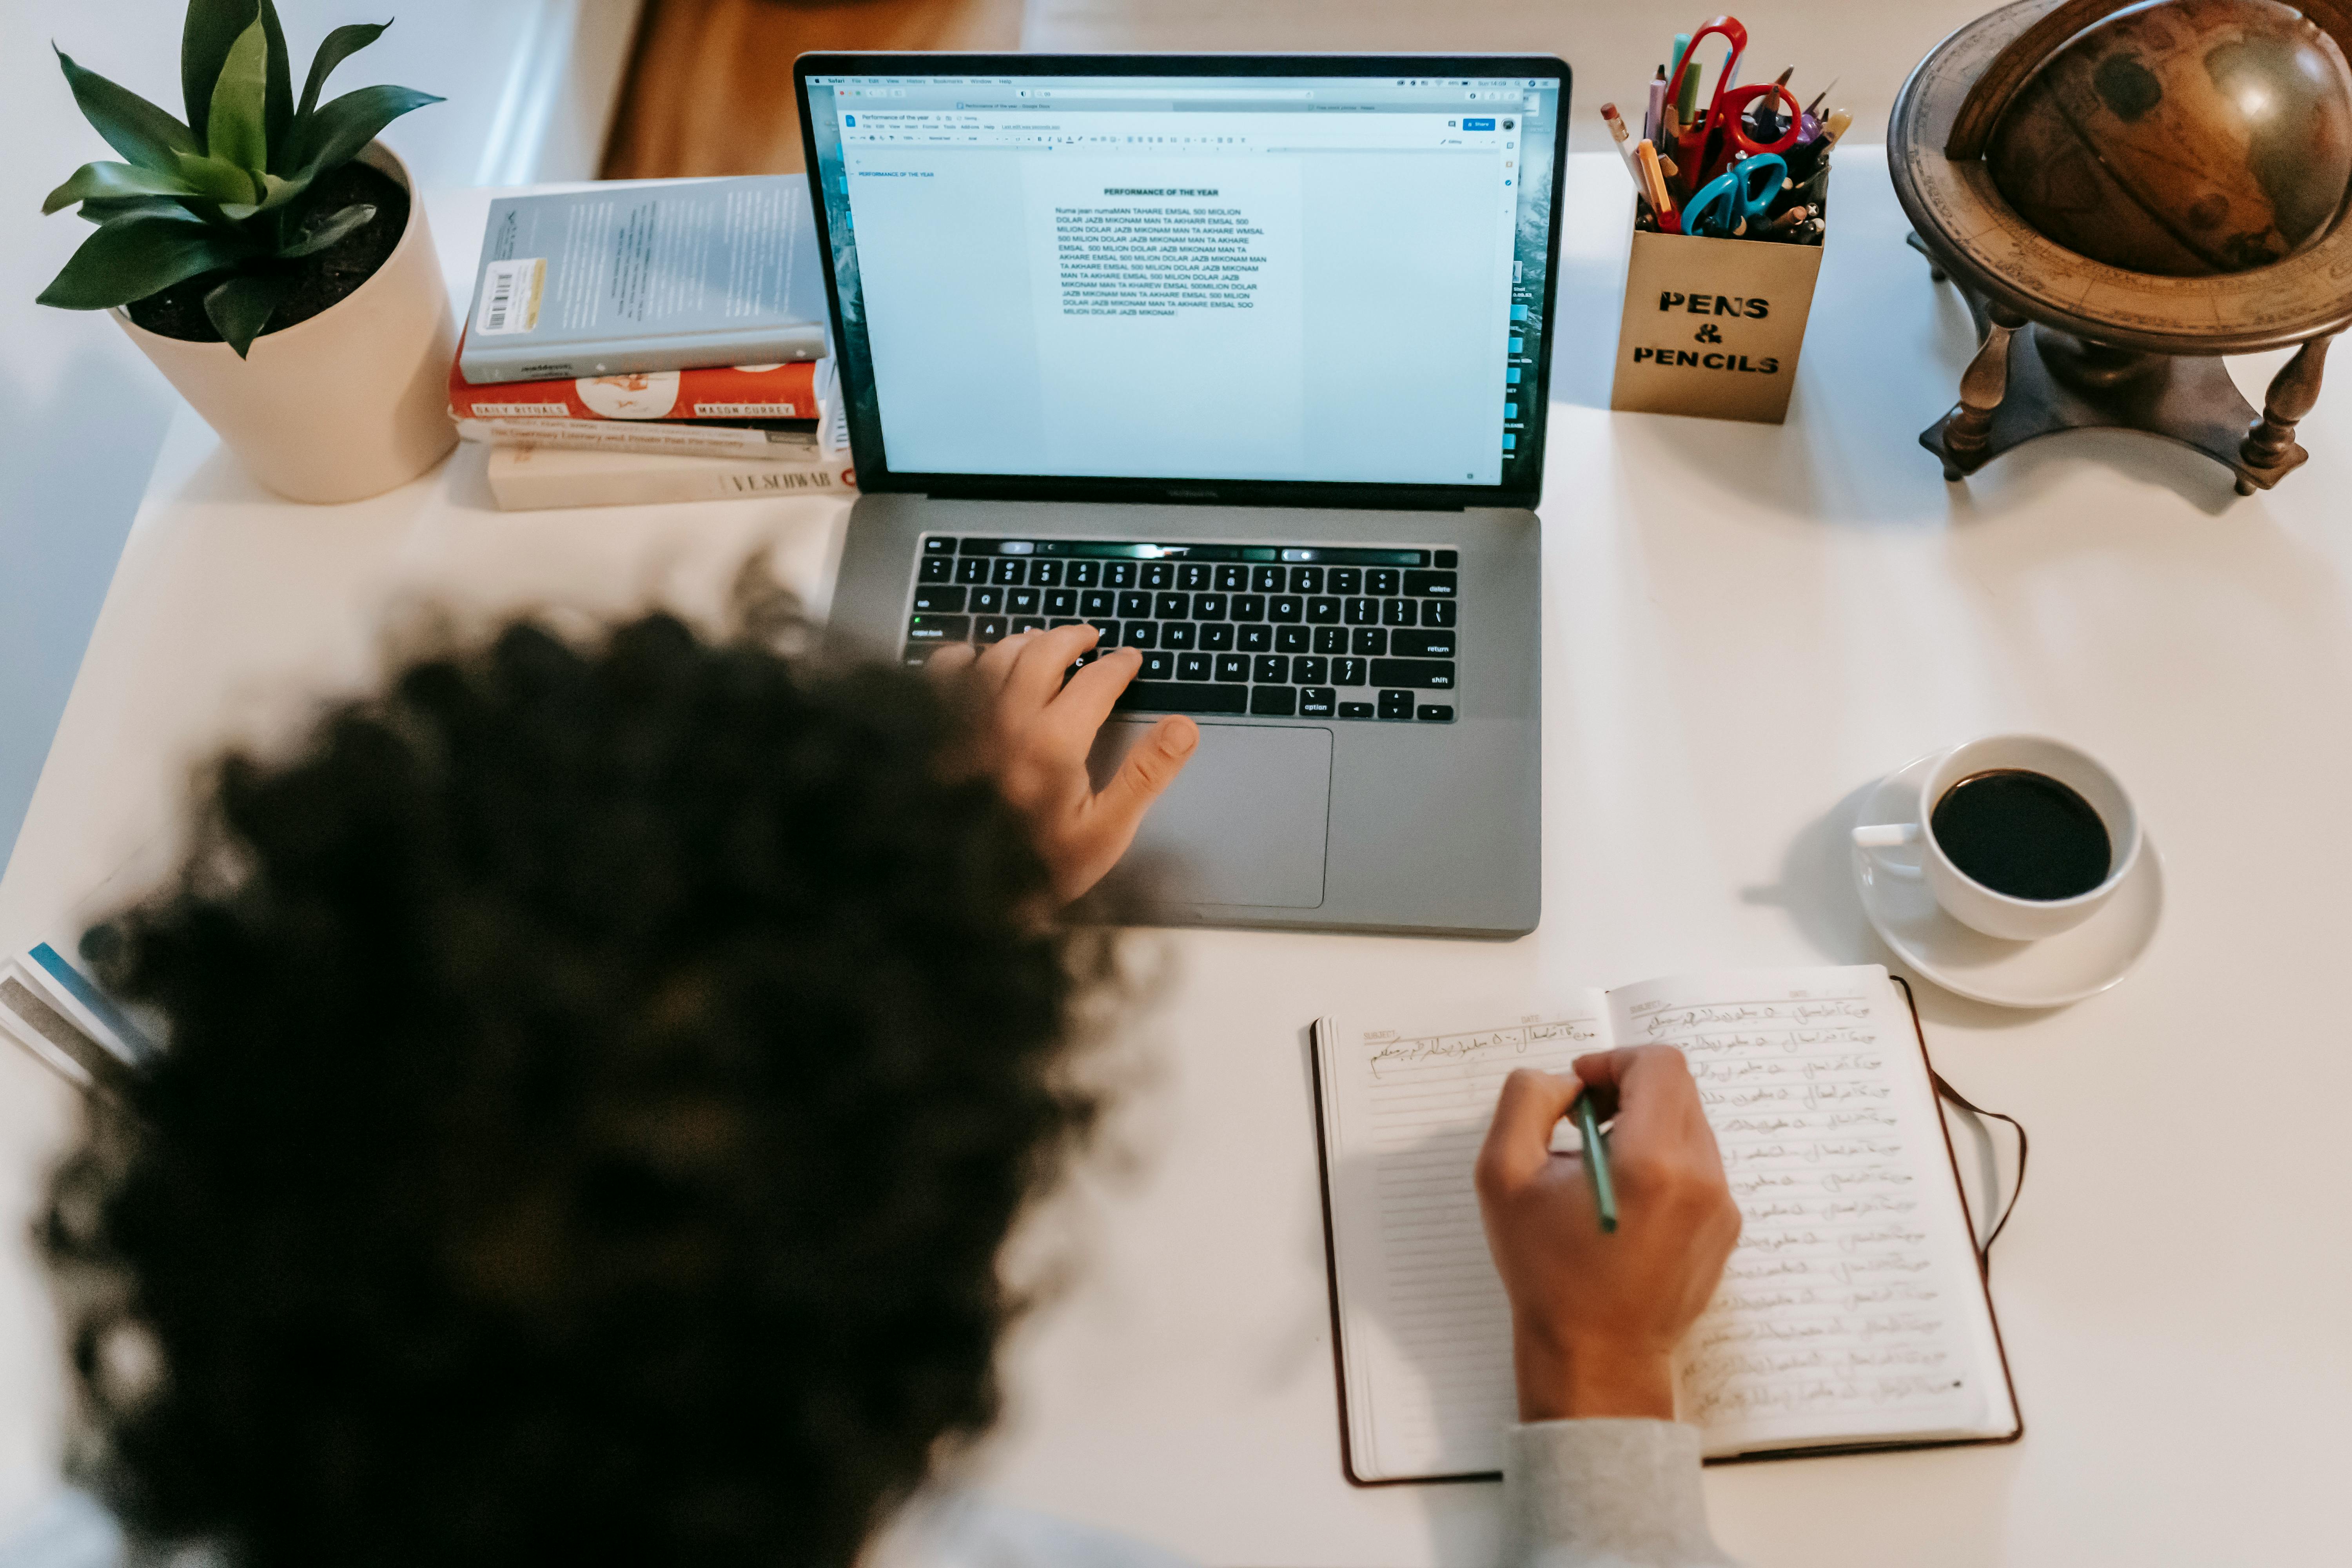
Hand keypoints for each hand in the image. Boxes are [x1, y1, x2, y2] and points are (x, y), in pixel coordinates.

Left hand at [929, 625, 1197, 900]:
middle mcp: (1005, 718)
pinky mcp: (933, 729)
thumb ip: (1146, 775)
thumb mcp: (1105, 832)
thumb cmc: (1035, 870)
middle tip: (1089, 637)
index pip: (1096, 680)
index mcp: (1053, 741)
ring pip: (998, 654)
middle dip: (1073, 638)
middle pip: (1044, 651)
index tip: (1130, 660)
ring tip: (1043, 643)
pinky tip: (976, 659)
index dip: (1119, 665)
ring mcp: (963, 720)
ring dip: (1026, 641)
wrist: (956, 894)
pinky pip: (944, 670)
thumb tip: (1183, 727)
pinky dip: (965, 656)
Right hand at [1473, 1048, 1741, 1421]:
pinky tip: (1625, 1201)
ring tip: (1599, 1168)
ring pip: (1689, 1124)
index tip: (1580, 1090)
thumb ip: (1524, 1103)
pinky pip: (1699, 1164)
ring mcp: (1721, 1205)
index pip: (1658, 1064)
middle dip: (1627, 1089)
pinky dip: (1663, 1161)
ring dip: (1645, 1125)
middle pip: (1677, 1088)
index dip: (1613, 1060)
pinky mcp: (1726, 1228)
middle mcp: (1700, 1177)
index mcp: (1651, 1161)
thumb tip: (1562, 1081)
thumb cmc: (1547, 1275)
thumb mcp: (1503, 1178)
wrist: (1597, 1358)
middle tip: (1582, 1123)